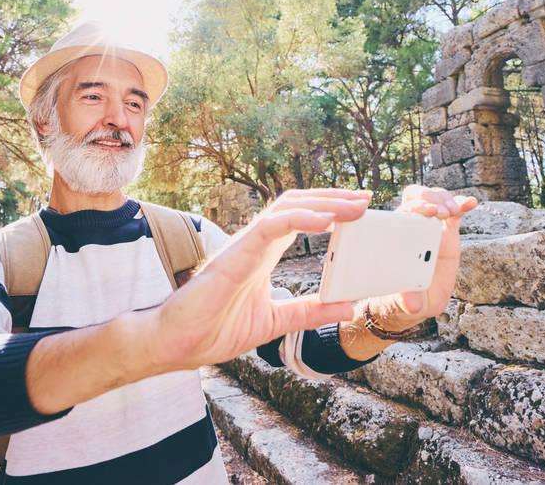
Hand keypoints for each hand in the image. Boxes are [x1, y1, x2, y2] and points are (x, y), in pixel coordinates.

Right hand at [151, 188, 370, 370]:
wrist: (178, 344)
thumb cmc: (215, 329)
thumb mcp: (276, 321)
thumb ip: (310, 311)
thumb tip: (349, 307)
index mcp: (264, 254)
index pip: (301, 219)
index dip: (331, 210)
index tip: (361, 211)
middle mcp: (256, 243)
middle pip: (299, 204)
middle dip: (334, 199)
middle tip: (366, 200)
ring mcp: (245, 245)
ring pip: (287, 207)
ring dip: (324, 204)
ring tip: (355, 207)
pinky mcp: (236, 254)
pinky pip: (271, 226)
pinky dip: (301, 219)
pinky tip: (326, 222)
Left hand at [363, 185, 477, 331]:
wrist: (417, 300)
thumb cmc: (404, 299)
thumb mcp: (405, 302)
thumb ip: (407, 300)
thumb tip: (411, 303)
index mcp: (399, 238)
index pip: (403, 212)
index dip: (416, 207)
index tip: (429, 212)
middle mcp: (413, 228)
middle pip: (419, 197)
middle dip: (431, 199)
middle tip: (443, 213)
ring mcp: (431, 227)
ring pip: (437, 200)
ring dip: (447, 200)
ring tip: (455, 211)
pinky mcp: (448, 231)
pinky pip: (455, 212)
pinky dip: (462, 204)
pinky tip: (471, 202)